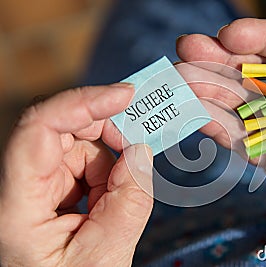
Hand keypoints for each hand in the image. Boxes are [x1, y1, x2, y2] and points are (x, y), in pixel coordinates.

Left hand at [0, 84, 153, 265]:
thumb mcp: (108, 253)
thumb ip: (130, 200)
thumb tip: (140, 150)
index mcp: (17, 205)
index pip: (39, 129)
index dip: (82, 103)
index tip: (124, 96)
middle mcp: (21, 185)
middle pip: (60, 129)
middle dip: (105, 130)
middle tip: (139, 141)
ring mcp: (36, 184)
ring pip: (77, 145)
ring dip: (108, 162)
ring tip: (116, 198)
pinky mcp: (52, 187)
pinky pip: (84, 162)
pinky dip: (106, 173)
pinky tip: (107, 199)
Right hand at [177, 18, 265, 258]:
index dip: (257, 38)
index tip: (227, 36)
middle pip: (254, 73)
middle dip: (220, 60)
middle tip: (187, 48)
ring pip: (238, 104)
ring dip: (207, 90)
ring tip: (179, 78)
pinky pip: (239, 139)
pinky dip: (215, 125)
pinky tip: (193, 111)